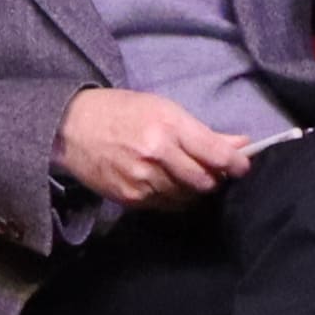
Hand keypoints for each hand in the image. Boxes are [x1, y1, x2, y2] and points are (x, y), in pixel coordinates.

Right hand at [60, 87, 256, 205]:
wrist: (72, 127)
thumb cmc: (121, 111)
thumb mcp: (163, 108)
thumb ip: (202, 131)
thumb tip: (241, 144)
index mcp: (169, 125)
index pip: (216, 154)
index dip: (236, 164)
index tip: (242, 166)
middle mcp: (157, 153)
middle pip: (205, 181)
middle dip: (214, 179)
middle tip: (213, 171)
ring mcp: (143, 179)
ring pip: (187, 197)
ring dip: (193, 190)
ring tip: (185, 175)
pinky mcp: (130, 197)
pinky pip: (166, 205)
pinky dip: (173, 197)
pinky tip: (166, 183)